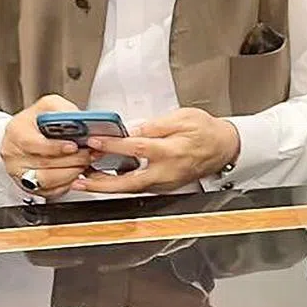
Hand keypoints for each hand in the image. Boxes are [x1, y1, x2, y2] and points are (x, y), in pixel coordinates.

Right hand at [0, 94, 93, 198]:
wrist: (28, 135)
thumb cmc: (39, 121)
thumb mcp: (50, 106)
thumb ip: (63, 110)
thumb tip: (81, 120)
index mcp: (16, 131)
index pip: (32, 143)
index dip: (55, 147)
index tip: (73, 146)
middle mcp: (13, 154)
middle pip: (45, 163)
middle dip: (73, 160)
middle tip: (90, 154)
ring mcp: (19, 172)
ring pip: (49, 180)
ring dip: (73, 172)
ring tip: (85, 163)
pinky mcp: (28, 186)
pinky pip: (51, 191)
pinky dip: (68, 183)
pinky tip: (77, 173)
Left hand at [71, 108, 239, 194]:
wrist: (226, 147)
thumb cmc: (207, 131)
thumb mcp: (184, 117)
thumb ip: (156, 124)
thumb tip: (132, 129)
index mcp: (171, 151)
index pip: (136, 148)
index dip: (112, 146)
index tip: (94, 142)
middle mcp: (168, 171)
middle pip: (129, 183)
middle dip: (102, 184)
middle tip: (80, 180)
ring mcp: (167, 182)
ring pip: (133, 189)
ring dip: (108, 187)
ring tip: (86, 181)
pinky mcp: (166, 186)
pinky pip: (140, 188)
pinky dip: (122, 185)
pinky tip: (108, 179)